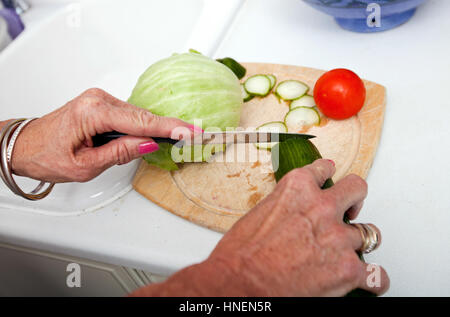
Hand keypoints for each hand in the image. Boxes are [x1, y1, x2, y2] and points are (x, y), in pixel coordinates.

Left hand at [9, 88, 197, 182]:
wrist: (24, 146)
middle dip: (167, 127)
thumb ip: (120, 152)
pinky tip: (150, 135)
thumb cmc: (46, 155)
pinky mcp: (100, 105)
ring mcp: (98, 100)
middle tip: (193, 135)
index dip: (170, 128)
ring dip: (153, 129)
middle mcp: (96, 100)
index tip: (191, 131)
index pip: (140, 122)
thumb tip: (148, 144)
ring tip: (175, 138)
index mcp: (92, 113)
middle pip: (142, 116)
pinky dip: (141, 126)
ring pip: (137, 115)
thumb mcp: (85, 165)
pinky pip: (129, 115)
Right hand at [132, 160, 388, 296]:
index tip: (329, 179)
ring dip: (359, 243)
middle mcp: (322, 207)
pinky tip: (367, 281)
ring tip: (348, 252)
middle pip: (357, 189)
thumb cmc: (240, 255)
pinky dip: (374, 280)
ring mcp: (338, 238)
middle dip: (354, 199)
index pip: (324, 168)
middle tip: (349, 210)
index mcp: (297, 188)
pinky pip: (377, 275)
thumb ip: (283, 206)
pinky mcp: (348, 269)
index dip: (327, 175)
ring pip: (369, 233)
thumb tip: (290, 214)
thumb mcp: (258, 213)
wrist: (239, 284)